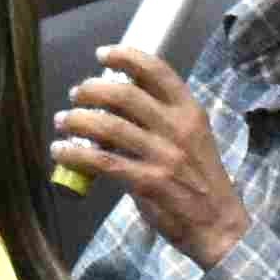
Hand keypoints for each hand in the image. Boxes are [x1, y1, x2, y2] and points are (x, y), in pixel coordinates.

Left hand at [49, 43, 248, 263]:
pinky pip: (102, 161)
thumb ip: (160, 117)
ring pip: (108, 126)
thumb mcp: (191, 138)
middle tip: (75, 94)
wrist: (219, 226)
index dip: (126, 57)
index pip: (158, 72)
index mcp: (190, 113)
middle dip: (91, 90)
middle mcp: (178, 129)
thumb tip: (117, 95)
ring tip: (62, 121)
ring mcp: (164, 156)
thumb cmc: (200, 179)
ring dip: (77, 120)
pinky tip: (61, 151)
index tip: (102, 54)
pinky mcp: (148, 182)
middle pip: (125, 95)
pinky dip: (75, 154)